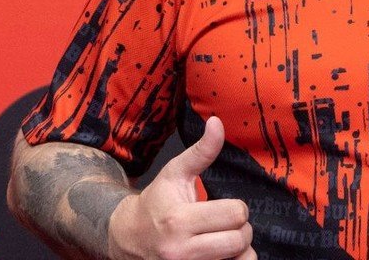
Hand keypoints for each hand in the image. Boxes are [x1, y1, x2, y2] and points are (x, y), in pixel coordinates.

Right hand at [108, 117, 254, 259]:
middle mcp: (181, 251)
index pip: (234, 214)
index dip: (237, 208)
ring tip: (227, 240)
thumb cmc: (156, 203)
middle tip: (230, 224)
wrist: (128, 238)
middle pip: (239, 240)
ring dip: (240, 250)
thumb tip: (217, 122)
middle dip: (241, 229)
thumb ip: (201, 151)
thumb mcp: (175, 173)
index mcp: (179, 220)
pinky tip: (222, 253)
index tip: (227, 207)